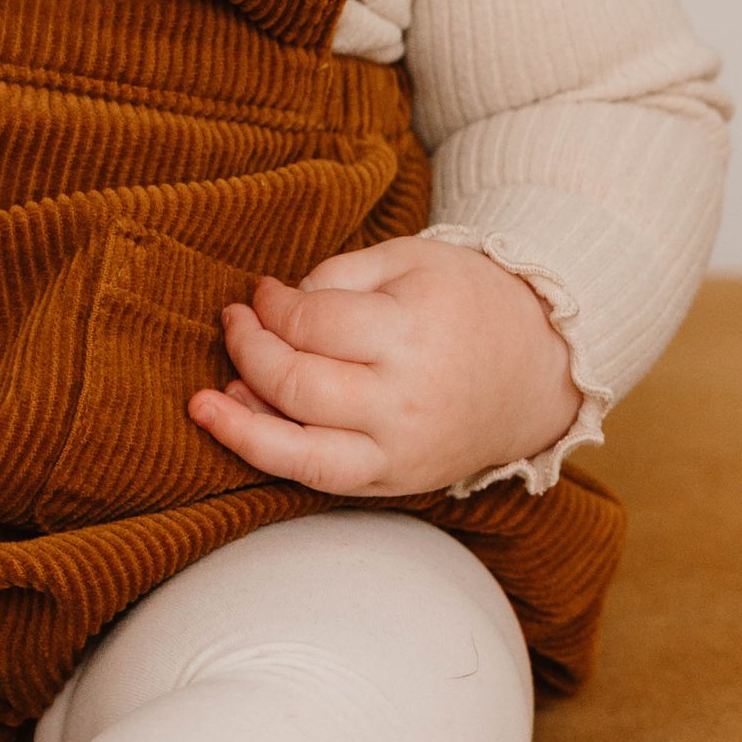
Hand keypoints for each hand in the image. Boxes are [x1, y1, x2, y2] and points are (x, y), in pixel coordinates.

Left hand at [189, 236, 581, 500]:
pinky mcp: (399, 482)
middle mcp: (404, 399)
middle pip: (296, 386)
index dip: (270, 305)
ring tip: (202, 402)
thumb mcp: (408, 258)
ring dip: (240, 426)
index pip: (310, 324)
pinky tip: (243, 426)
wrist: (540, 368)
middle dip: (248, 350)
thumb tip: (274, 307)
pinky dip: (275, 457)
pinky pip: (322, 480)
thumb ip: (336, 276)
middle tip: (233, 321)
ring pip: (300, 454)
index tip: (260, 292)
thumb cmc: (467, 300)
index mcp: (411, 332)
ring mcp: (401, 450)